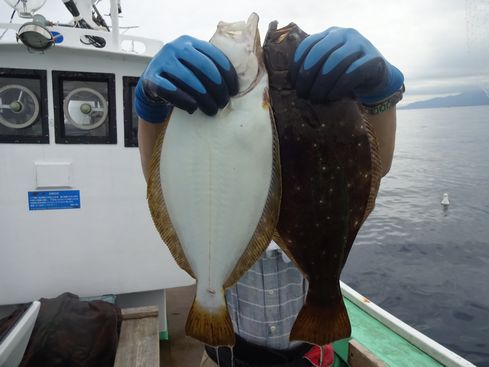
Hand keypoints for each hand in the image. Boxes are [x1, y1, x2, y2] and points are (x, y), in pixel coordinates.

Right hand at [134, 35, 238, 120]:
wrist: (154, 83)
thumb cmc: (183, 77)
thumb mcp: (195, 66)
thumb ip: (211, 68)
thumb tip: (236, 86)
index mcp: (190, 42)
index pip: (214, 55)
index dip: (227, 74)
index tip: (234, 92)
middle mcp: (175, 47)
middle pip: (202, 67)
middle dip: (217, 87)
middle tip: (223, 103)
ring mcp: (161, 61)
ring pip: (187, 78)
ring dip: (203, 96)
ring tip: (211, 109)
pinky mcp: (151, 78)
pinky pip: (169, 89)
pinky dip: (183, 99)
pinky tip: (193, 108)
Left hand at [289, 27, 403, 104]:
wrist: (376, 79)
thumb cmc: (344, 76)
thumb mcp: (327, 68)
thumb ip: (313, 68)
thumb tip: (293, 83)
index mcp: (329, 34)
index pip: (308, 45)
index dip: (297, 65)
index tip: (293, 84)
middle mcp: (344, 34)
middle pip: (320, 52)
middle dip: (308, 77)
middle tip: (304, 95)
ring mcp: (361, 44)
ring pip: (336, 61)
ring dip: (322, 84)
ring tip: (317, 99)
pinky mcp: (373, 59)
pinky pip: (353, 72)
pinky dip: (339, 87)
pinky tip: (333, 97)